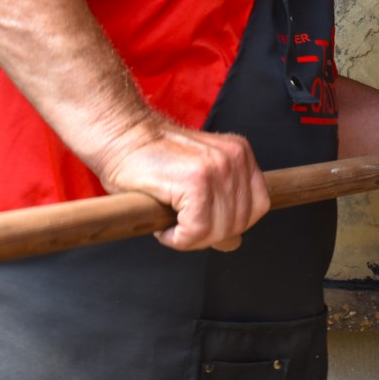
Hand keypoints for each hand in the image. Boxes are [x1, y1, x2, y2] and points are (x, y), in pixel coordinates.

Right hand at [92, 116, 270, 251]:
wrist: (120, 136)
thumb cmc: (150, 159)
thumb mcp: (197, 180)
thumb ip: (220, 207)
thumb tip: (233, 243)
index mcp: (241, 155)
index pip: (258, 206)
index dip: (231, 225)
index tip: (206, 224)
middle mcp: (235, 159)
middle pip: (240, 222)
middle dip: (208, 236)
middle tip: (181, 228)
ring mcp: (218, 168)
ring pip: (219, 230)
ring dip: (190, 238)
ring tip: (171, 224)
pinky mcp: (196, 181)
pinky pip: (197, 230)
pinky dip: (177, 238)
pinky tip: (164, 228)